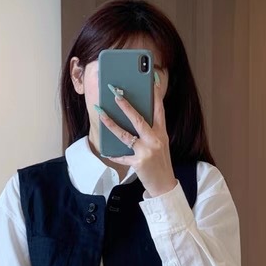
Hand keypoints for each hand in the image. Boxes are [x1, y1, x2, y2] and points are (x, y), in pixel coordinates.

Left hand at [95, 79, 176, 198]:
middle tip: (115, 94)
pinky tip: (105, 150)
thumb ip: (151, 130)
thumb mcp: (160, 143)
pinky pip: (122, 156)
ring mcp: (146, 152)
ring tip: (101, 113)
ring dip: (111, 124)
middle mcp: (155, 140)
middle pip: (139, 119)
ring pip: (125, 135)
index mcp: (162, 133)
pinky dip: (114, 154)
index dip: (155, 95)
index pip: (159, 110)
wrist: (164, 185)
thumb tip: (135, 115)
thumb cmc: (160, 161)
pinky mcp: (138, 163)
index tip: (151, 80)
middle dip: (126, 106)